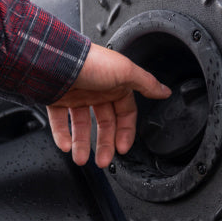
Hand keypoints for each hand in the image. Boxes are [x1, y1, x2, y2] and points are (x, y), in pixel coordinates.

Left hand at [47, 44, 170, 167]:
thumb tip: (164, 91)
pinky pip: (59, 121)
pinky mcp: (57, 99)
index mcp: (115, 85)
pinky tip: (65, 146)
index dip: (126, 131)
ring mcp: (76, 95)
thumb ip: (147, 83)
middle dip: (105, 144)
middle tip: (104, 160)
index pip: (125, 113)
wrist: (57, 60)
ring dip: (81, 144)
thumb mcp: (126, 71)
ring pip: (82, 125)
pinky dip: (62, 135)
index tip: (123, 147)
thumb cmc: (91, 62)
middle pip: (104, 123)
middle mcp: (96, 91)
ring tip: (81, 159)